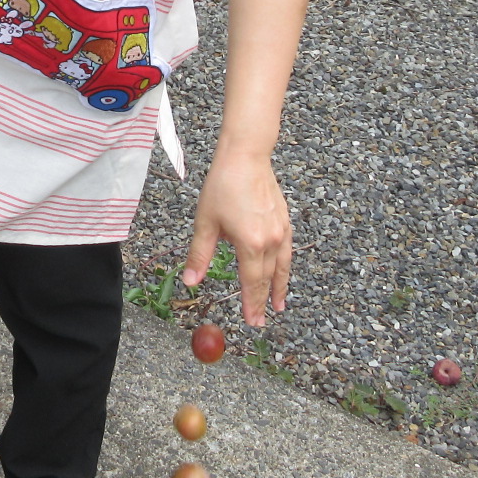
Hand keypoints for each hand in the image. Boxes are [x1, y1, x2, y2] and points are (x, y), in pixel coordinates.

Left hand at [181, 150, 291, 326]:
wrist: (247, 156)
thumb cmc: (223, 185)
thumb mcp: (205, 222)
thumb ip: (199, 255)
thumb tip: (190, 282)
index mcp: (251, 243)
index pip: (252, 283)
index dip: (251, 304)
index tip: (251, 321)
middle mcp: (271, 241)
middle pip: (268, 279)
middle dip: (264, 302)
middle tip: (260, 321)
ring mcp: (281, 231)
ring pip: (283, 267)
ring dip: (280, 288)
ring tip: (279, 306)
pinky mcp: (285, 221)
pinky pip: (288, 252)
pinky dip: (285, 267)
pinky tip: (282, 273)